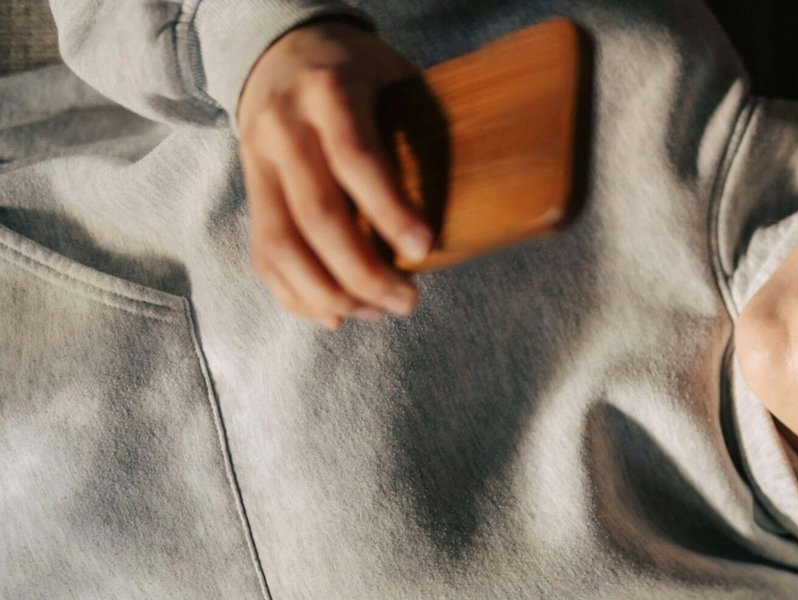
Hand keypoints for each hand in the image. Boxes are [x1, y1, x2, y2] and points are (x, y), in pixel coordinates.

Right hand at [236, 19, 431, 328]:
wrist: (283, 51)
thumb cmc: (362, 74)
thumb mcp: (394, 78)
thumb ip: (419, 129)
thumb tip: (481, 202)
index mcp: (329, 93)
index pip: (356, 159)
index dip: (390, 211)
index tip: (425, 249)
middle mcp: (284, 127)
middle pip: (317, 215)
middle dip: (364, 272)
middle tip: (407, 301)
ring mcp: (258, 161)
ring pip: (280, 245)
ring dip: (330, 292)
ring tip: (376, 312)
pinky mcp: (249, 191)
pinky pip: (263, 254)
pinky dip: (296, 293)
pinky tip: (336, 313)